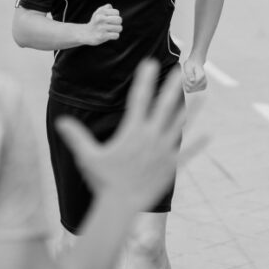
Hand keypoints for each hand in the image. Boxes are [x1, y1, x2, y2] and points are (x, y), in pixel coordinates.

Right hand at [56, 60, 206, 210]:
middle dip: (172, 87)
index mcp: (133, 131)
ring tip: (201, 96)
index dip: (145, 79)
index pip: (139, 99)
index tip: (150, 63)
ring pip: (180, 125)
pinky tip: (208, 135)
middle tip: (180, 71)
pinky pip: (187, 152)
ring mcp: (164, 151)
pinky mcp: (171, 166)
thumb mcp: (88, 156)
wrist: (121, 205)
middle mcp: (151, 137)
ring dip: (191, 110)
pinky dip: (197, 144)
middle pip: (164, 106)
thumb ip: (76, 136)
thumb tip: (60, 121)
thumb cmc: (103, 181)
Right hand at [83, 4, 121, 45]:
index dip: (115, 16)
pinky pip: (116, 35)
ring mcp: (101, 28)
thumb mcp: (98, 12)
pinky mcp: (102, 36)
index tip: (110, 19)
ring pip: (119, 28)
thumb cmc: (96, 22)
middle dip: (118, 23)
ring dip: (117, 30)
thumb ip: (106, 7)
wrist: (86, 34)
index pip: (116, 12)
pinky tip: (109, 35)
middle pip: (119, 20)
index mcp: (101, 12)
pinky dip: (115, 36)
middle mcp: (100, 19)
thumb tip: (111, 7)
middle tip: (112, 25)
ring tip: (110, 30)